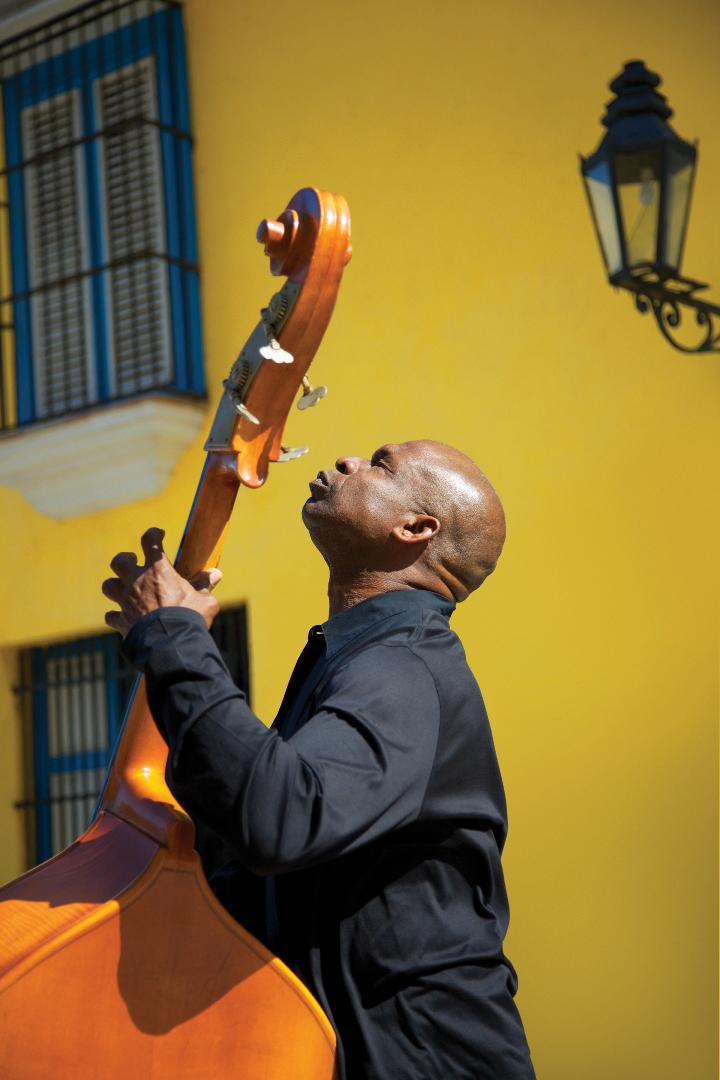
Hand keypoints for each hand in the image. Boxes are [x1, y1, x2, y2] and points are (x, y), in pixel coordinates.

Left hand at [103, 527, 222, 637]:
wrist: (170, 643)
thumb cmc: (189, 617)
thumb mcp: (204, 600)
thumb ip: (205, 586)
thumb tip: (215, 574)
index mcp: (158, 570)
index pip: (150, 541)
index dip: (153, 534)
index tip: (158, 534)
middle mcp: (137, 582)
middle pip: (119, 561)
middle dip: (125, 560)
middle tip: (134, 564)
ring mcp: (126, 601)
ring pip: (109, 585)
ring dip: (116, 586)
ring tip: (126, 590)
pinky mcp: (121, 621)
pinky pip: (111, 615)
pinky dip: (116, 616)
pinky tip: (124, 618)